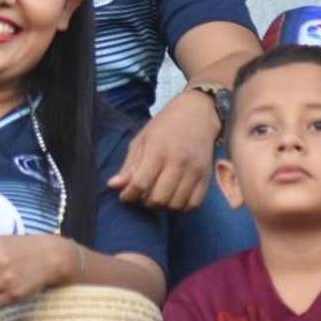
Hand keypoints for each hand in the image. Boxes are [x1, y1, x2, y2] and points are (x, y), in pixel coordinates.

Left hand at [107, 90, 219, 210]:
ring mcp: (194, 170)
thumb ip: (129, 165)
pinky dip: (181, 208)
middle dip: (145, 203)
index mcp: (157, 150)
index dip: (129, 196)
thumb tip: (113, 186)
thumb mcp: (142, 140)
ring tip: (157, 196)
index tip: (125, 196)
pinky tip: (173, 198)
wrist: (197, 112)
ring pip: (176, 205)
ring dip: (163, 207)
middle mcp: (178, 162)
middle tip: (142, 196)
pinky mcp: (207, 176)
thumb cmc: (165, 125)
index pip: (140, 184)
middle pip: (158, 199)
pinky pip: (194, 204)